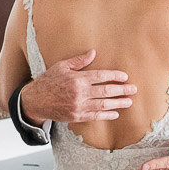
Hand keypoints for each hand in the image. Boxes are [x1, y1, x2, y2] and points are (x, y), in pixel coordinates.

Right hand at [19, 50, 134, 123]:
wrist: (35, 101)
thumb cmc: (48, 81)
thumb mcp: (61, 66)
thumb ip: (78, 61)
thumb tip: (93, 53)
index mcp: (77, 79)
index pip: (101, 76)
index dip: (115, 76)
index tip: (125, 76)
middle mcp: (79, 93)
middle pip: (106, 91)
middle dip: (122, 90)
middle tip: (133, 89)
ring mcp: (78, 106)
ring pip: (103, 105)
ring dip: (118, 103)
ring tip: (129, 101)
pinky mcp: (76, 116)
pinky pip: (95, 116)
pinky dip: (107, 115)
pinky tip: (115, 113)